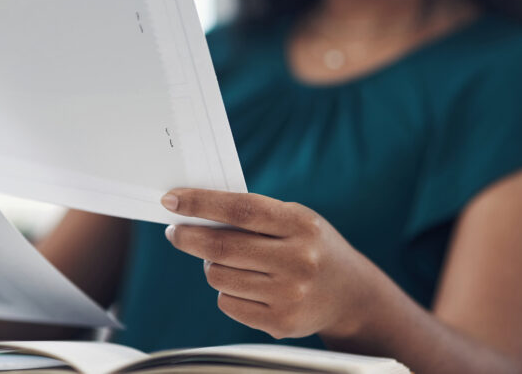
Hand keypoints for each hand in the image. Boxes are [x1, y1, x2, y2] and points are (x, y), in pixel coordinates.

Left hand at [161, 189, 377, 340]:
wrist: (350, 294)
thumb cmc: (310, 246)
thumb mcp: (294, 219)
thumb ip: (252, 216)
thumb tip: (194, 212)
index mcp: (300, 224)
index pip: (240, 210)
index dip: (201, 203)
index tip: (171, 199)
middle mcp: (298, 260)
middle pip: (221, 248)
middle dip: (188, 237)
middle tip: (175, 232)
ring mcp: (290, 294)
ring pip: (218, 277)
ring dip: (211, 267)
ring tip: (228, 262)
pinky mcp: (280, 323)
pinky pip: (226, 303)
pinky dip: (225, 292)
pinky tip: (245, 285)